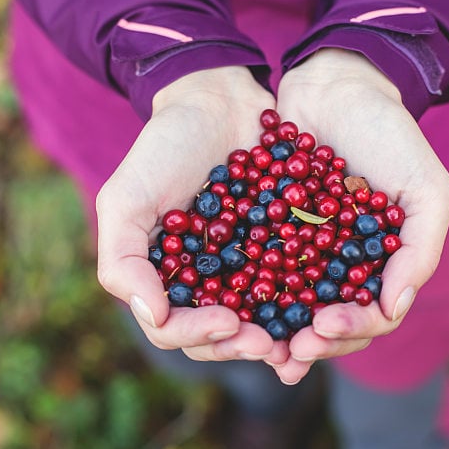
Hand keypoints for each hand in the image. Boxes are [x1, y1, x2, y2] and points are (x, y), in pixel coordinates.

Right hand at [96, 67, 284, 363]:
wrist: (220, 102)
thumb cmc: (165, 148)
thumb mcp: (126, 198)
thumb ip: (123, 261)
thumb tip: (155, 318)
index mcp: (164, 278)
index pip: (172, 328)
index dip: (198, 334)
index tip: (228, 323)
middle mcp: (204, 282)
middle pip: (219, 335)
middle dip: (242, 345)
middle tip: (270, 344)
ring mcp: (244, 269)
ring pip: (259, 321)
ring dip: (279, 337)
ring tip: (301, 339)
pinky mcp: (282, 251)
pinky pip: (294, 287)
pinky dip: (307, 305)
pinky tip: (326, 311)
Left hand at [271, 49, 448, 383]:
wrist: (335, 86)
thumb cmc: (389, 134)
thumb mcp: (425, 188)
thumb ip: (420, 250)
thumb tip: (395, 309)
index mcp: (383, 263)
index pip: (373, 314)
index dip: (352, 327)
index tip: (325, 325)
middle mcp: (344, 265)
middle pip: (329, 320)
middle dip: (313, 340)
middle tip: (291, 349)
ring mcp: (305, 250)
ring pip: (291, 306)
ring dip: (277, 331)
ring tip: (257, 343)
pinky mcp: (269, 232)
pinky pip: (257, 270)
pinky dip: (246, 293)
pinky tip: (229, 306)